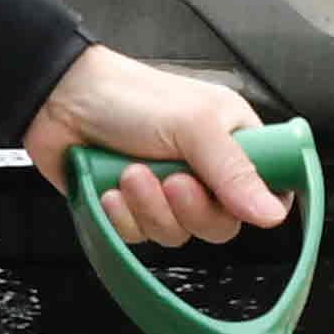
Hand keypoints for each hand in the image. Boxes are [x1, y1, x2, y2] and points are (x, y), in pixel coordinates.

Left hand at [23, 43, 286, 249]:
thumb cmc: (129, 96)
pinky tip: (110, 188)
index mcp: (231, 140)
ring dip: (150, 208)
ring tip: (130, 172)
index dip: (256, 204)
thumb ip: (235, 171)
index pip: (268, 187)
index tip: (236, 202)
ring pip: (178, 234)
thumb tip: (273, 214)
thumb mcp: (193, 126)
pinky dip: (123, 216)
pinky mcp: (132, 209)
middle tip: (172, 180)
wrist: (60, 100)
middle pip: (221, 223)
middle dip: (191, 208)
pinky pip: (140, 237)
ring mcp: (166, 191)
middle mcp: (203, 169)